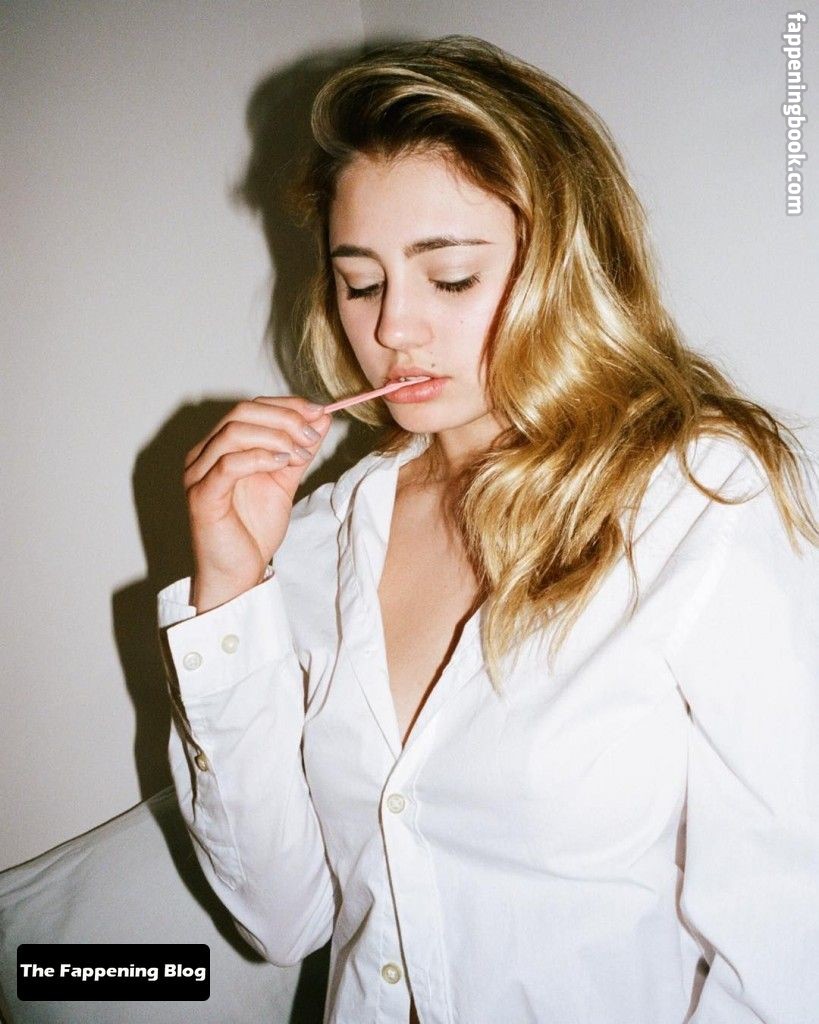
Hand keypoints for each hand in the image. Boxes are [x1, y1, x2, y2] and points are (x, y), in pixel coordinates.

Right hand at [183, 396, 331, 611]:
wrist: (239, 573)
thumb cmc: (253, 530)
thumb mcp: (285, 481)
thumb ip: (300, 450)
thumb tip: (323, 418)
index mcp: (220, 446)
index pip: (251, 408)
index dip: (287, 406)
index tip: (320, 412)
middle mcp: (203, 454)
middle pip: (242, 413)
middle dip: (285, 418)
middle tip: (312, 434)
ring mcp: (198, 473)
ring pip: (234, 432)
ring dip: (276, 436)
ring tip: (299, 453)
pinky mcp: (202, 495)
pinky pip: (229, 464)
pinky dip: (259, 457)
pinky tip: (282, 463)